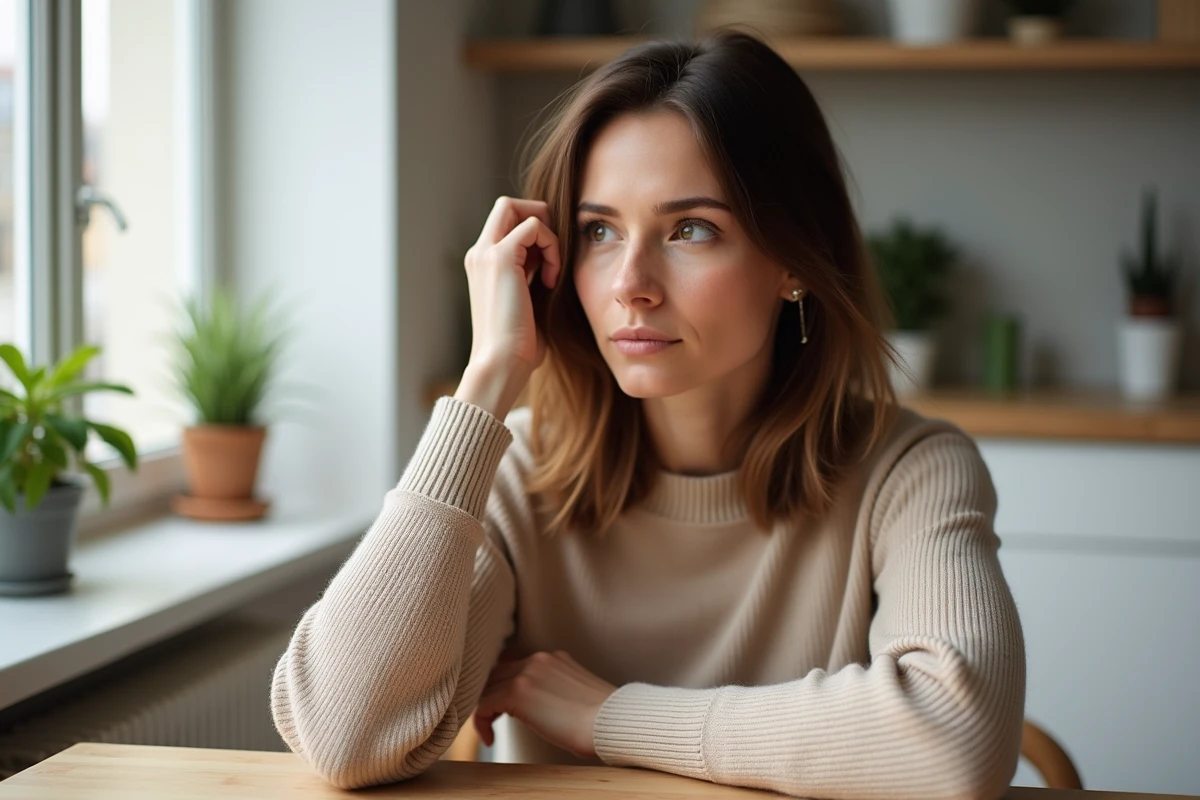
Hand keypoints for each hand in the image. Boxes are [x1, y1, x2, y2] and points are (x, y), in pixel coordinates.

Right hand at [463, 196, 561, 376]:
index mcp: (482, 264)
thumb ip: (533, 276)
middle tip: (553, 257)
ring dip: (548, 235)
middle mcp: (479, 254)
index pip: (506, 222)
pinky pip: (534, 226)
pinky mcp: (500, 257)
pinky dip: (552, 247)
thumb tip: (553, 260)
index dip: (534, 234)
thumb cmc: (518, 346)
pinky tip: (551, 279)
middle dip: (541, 220)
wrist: (502, 364)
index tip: (547, 267)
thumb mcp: (527, 302)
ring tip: (551, 273)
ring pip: (518, 207)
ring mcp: (486, 253)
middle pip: (508, 205)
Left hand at [474, 649, 617, 760]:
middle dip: (490, 697)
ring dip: (485, 709)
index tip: (502, 709)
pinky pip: (485, 704)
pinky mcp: (518, 691)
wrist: (612, 721)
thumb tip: (542, 708)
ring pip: (487, 687)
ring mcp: (528, 672)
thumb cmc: (602, 718)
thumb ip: (556, 689)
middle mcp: (538, 659)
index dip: (503, 687)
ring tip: (489, 730)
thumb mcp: (577, 693)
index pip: (515, 666)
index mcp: (553, 658)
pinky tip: (491, 738)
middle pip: (497, 673)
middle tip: (492, 720)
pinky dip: (482, 722)